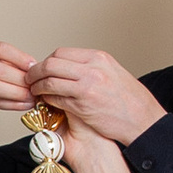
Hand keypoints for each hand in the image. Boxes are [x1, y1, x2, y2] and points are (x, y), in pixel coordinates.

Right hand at [0, 38, 39, 129]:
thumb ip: (13, 63)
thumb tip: (35, 70)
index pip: (1, 49)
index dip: (19, 58)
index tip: (33, 66)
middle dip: (19, 79)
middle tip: (34, 85)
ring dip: (16, 93)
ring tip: (31, 96)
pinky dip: (12, 104)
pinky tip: (23, 104)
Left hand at [35, 47, 163, 145]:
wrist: (143, 120)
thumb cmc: (129, 100)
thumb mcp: (112, 73)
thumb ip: (90, 68)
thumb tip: (68, 68)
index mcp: (98, 58)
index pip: (61, 53)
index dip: (47, 62)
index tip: (42, 70)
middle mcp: (92, 68)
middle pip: (51, 63)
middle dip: (36, 72)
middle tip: (30, 80)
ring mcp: (87, 86)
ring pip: (50, 80)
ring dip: (37, 86)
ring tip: (35, 92)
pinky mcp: (83, 105)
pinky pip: (55, 98)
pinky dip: (46, 99)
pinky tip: (45, 102)